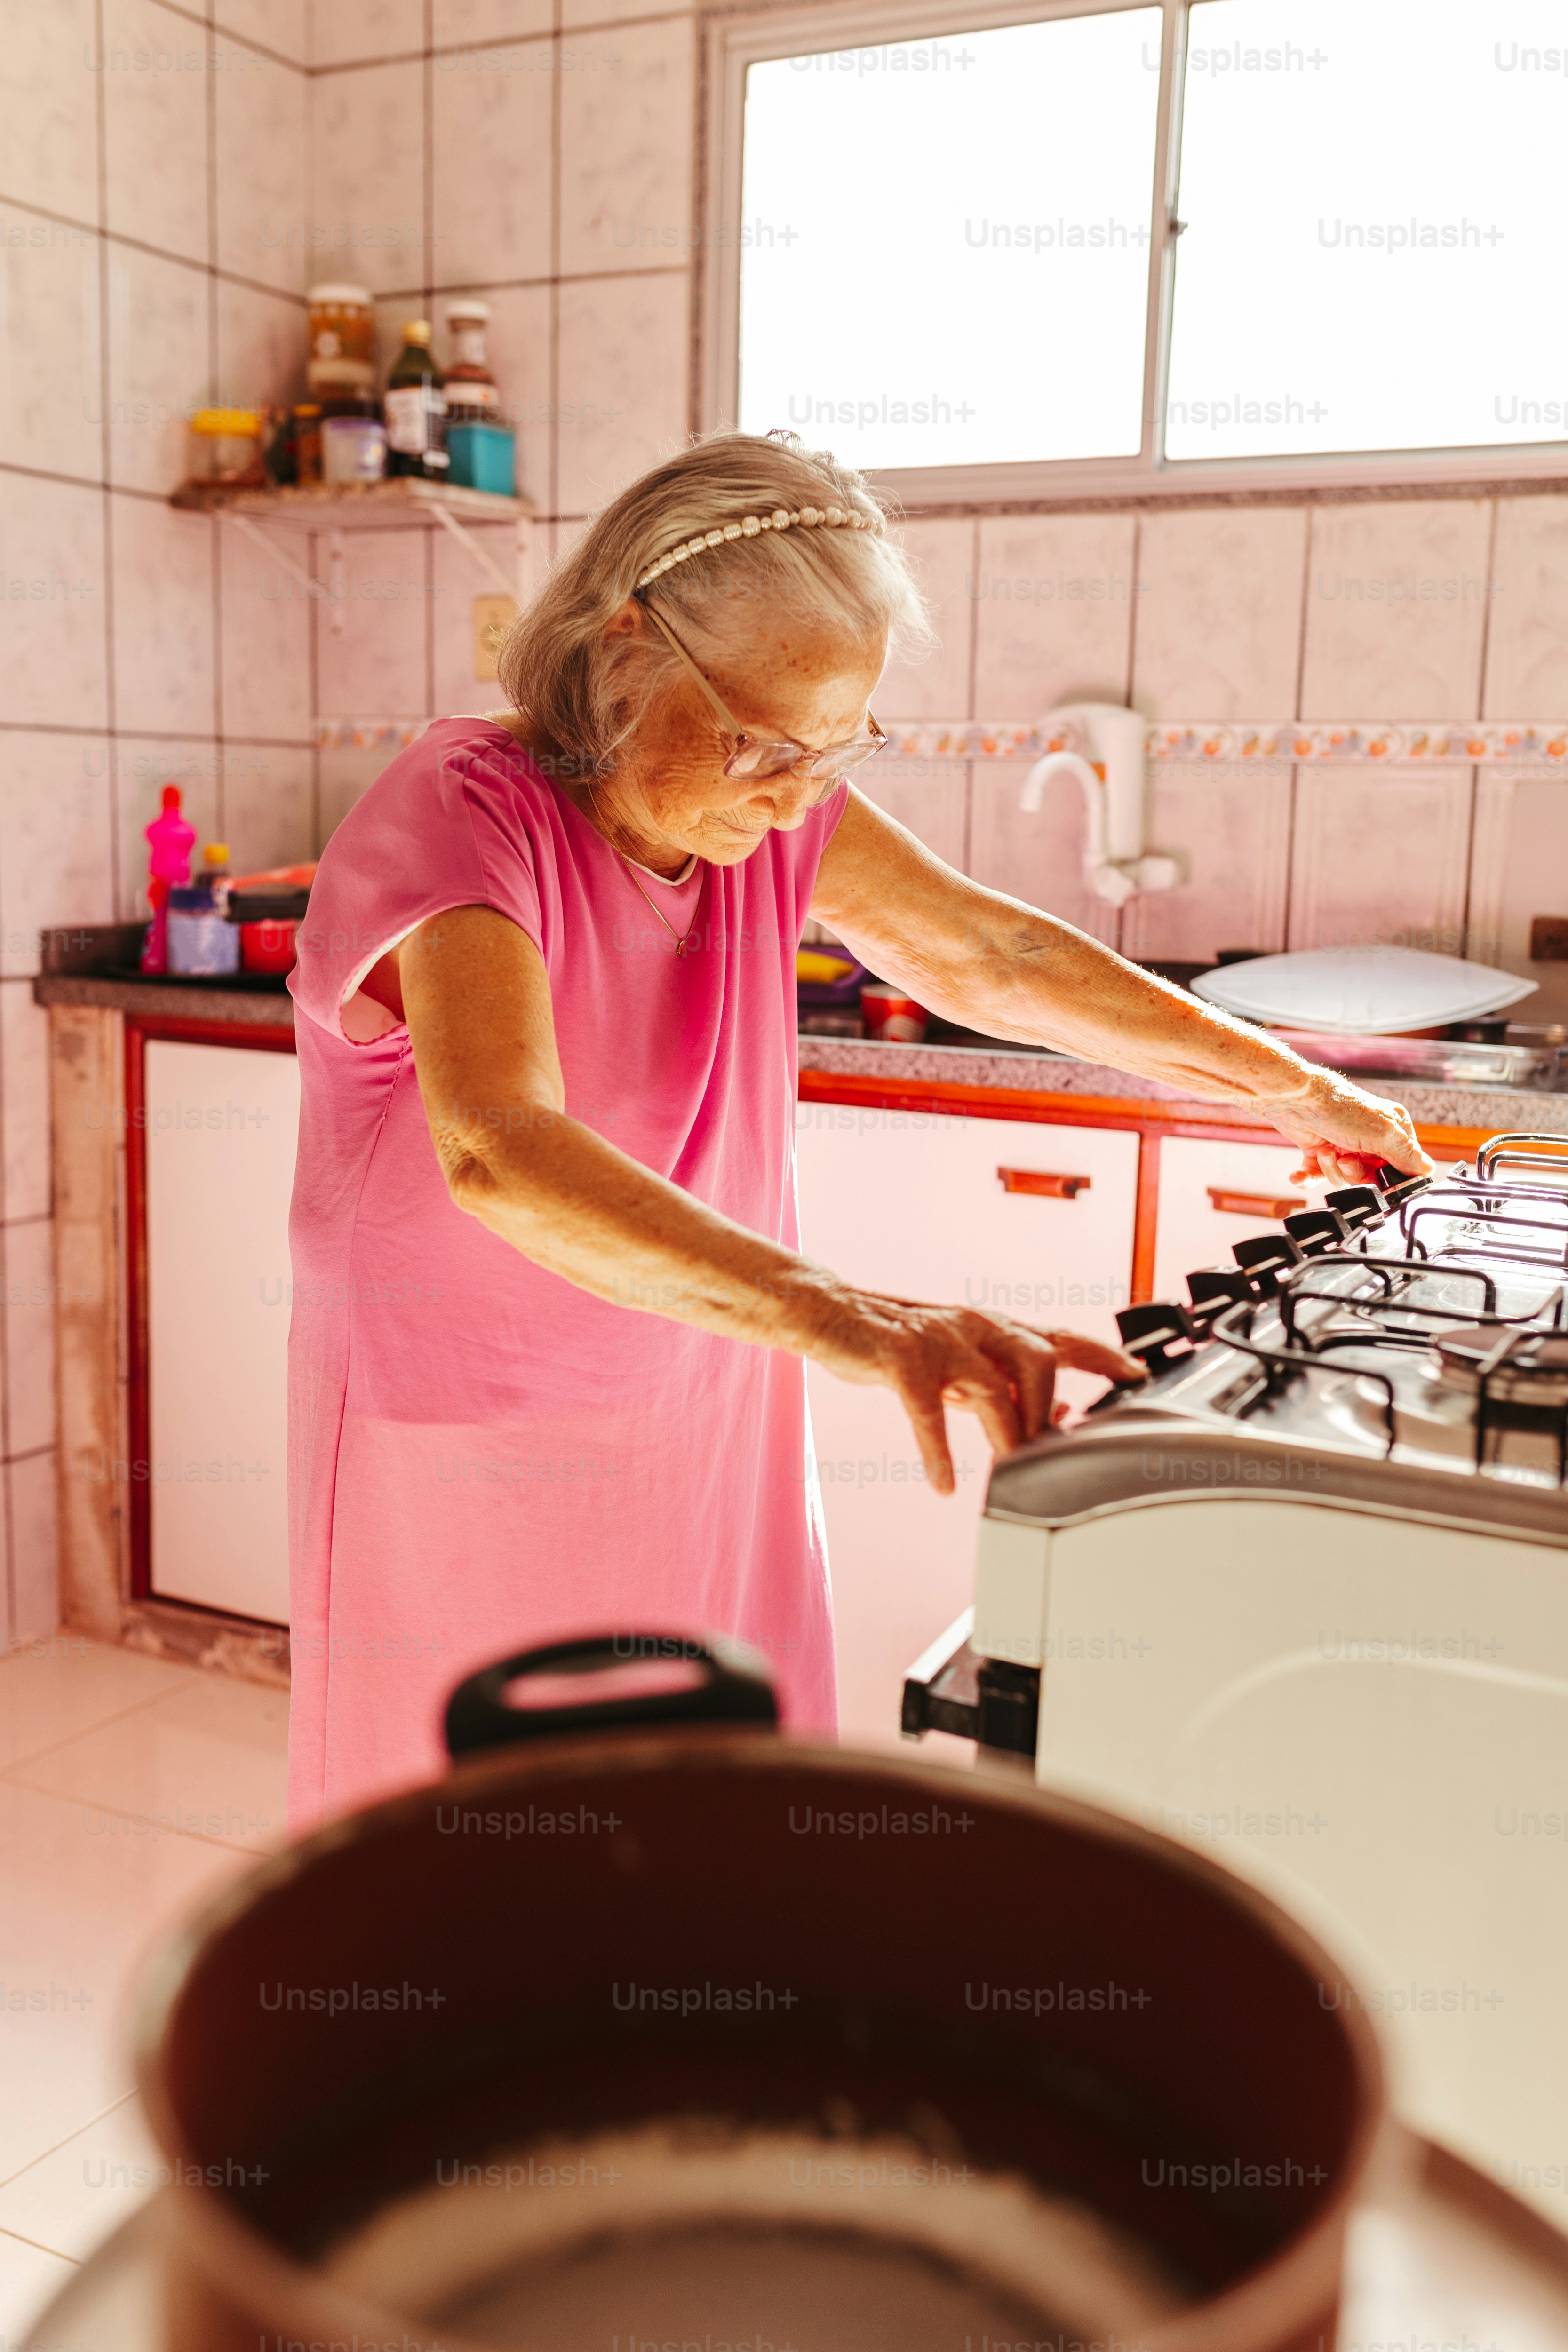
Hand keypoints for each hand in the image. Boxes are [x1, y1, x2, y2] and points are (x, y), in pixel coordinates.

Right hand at [808, 1294, 1144, 1495]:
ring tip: (1006, 1473)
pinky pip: (928, 1412)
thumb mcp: (962, 1364)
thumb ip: (1006, 1386)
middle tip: (1044, 1451)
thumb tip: (1056, 1419)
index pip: (1061, 1338)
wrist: (832, 1313)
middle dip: (1048, 1408)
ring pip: (993, 1387)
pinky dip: (940, 1453)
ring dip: (1007, 1435)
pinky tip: (944, 1483)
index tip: (1139, 1374)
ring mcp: (939, 1340)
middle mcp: (974, 1327)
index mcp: (993, 1328)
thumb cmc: (901, 1343)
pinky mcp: (901, 1358)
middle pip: (1038, 1359)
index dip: (1104, 1355)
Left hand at [1269, 1068, 1434, 1187]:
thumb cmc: (1338, 1108)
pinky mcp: (1320, 1151)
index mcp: (1393, 1129)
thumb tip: (1427, 1171)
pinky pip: (1318, 1176)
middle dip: (1355, 1174)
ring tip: (1326, 1152)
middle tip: (1346, 1159)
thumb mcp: (1383, 1133)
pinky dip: (1309, 1177)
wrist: (1294, 1099)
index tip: (1377, 1175)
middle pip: (1372, 1177)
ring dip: (1332, 1170)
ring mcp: (1345, 1144)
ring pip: (1346, 1179)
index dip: (1389, 1177)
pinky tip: (1301, 1175)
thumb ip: (1407, 1155)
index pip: (1404, 1167)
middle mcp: (1371, 1137)